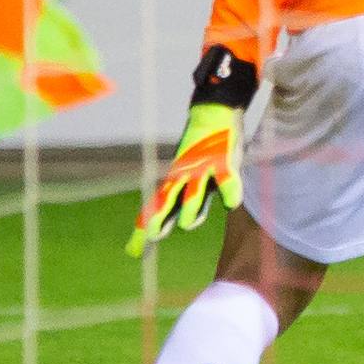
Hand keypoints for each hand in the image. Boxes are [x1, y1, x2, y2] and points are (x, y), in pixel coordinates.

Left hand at [128, 103, 243, 256]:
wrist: (213, 111)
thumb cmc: (201, 148)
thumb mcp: (186, 175)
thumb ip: (179, 201)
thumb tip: (167, 226)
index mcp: (174, 181)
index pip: (154, 209)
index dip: (143, 230)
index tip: (133, 252)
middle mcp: (183, 177)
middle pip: (165, 203)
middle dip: (157, 222)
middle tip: (152, 236)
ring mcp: (203, 170)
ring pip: (192, 197)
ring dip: (190, 214)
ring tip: (188, 224)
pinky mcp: (224, 162)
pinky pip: (227, 182)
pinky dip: (229, 194)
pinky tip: (230, 204)